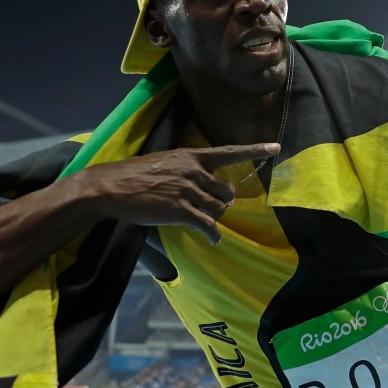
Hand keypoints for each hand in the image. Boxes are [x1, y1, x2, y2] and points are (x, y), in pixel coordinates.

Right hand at [80, 142, 278, 243]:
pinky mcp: (180, 211)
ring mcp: (188, 191)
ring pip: (218, 208)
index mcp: (191, 156)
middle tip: (212, 207)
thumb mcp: (164, 162)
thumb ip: (187, 170)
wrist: (110, 187)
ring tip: (202, 221)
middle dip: (223, 201)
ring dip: (214, 217)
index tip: (277, 147)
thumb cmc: (134, 175)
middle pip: (227, 189)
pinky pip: (207, 225)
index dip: (255, 150)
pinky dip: (213, 234)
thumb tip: (203, 184)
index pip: (229, 151)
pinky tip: (213, 240)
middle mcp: (193, 171)